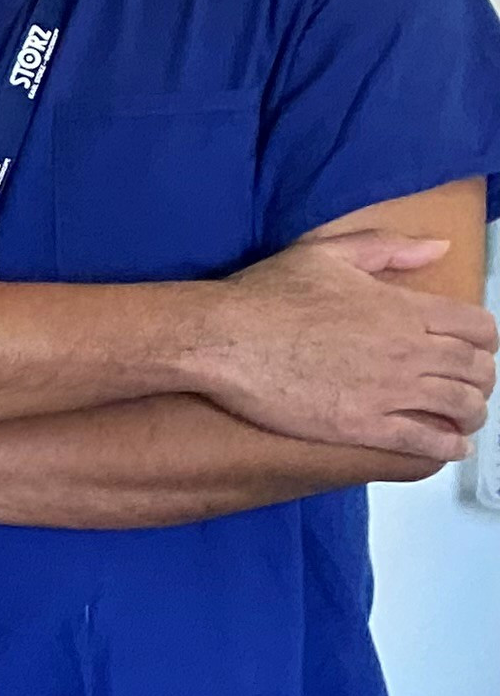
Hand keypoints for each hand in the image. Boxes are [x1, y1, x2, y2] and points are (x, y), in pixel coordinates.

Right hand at [199, 233, 495, 460]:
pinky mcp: (364, 426)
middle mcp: (410, 352)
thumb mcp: (325, 252)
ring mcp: (389, 392)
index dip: (485, 341)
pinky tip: (450, 446)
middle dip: (481, 379)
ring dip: (471, 414)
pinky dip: (448, 447)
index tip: (475, 349)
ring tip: (462, 418)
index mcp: (405, 309)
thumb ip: (388, 248)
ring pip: (461, 408)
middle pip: (477, 371)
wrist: (222, 339)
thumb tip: (440, 248)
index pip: (479, 328)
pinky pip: (427, 442)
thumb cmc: (266, 293)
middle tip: (468, 385)